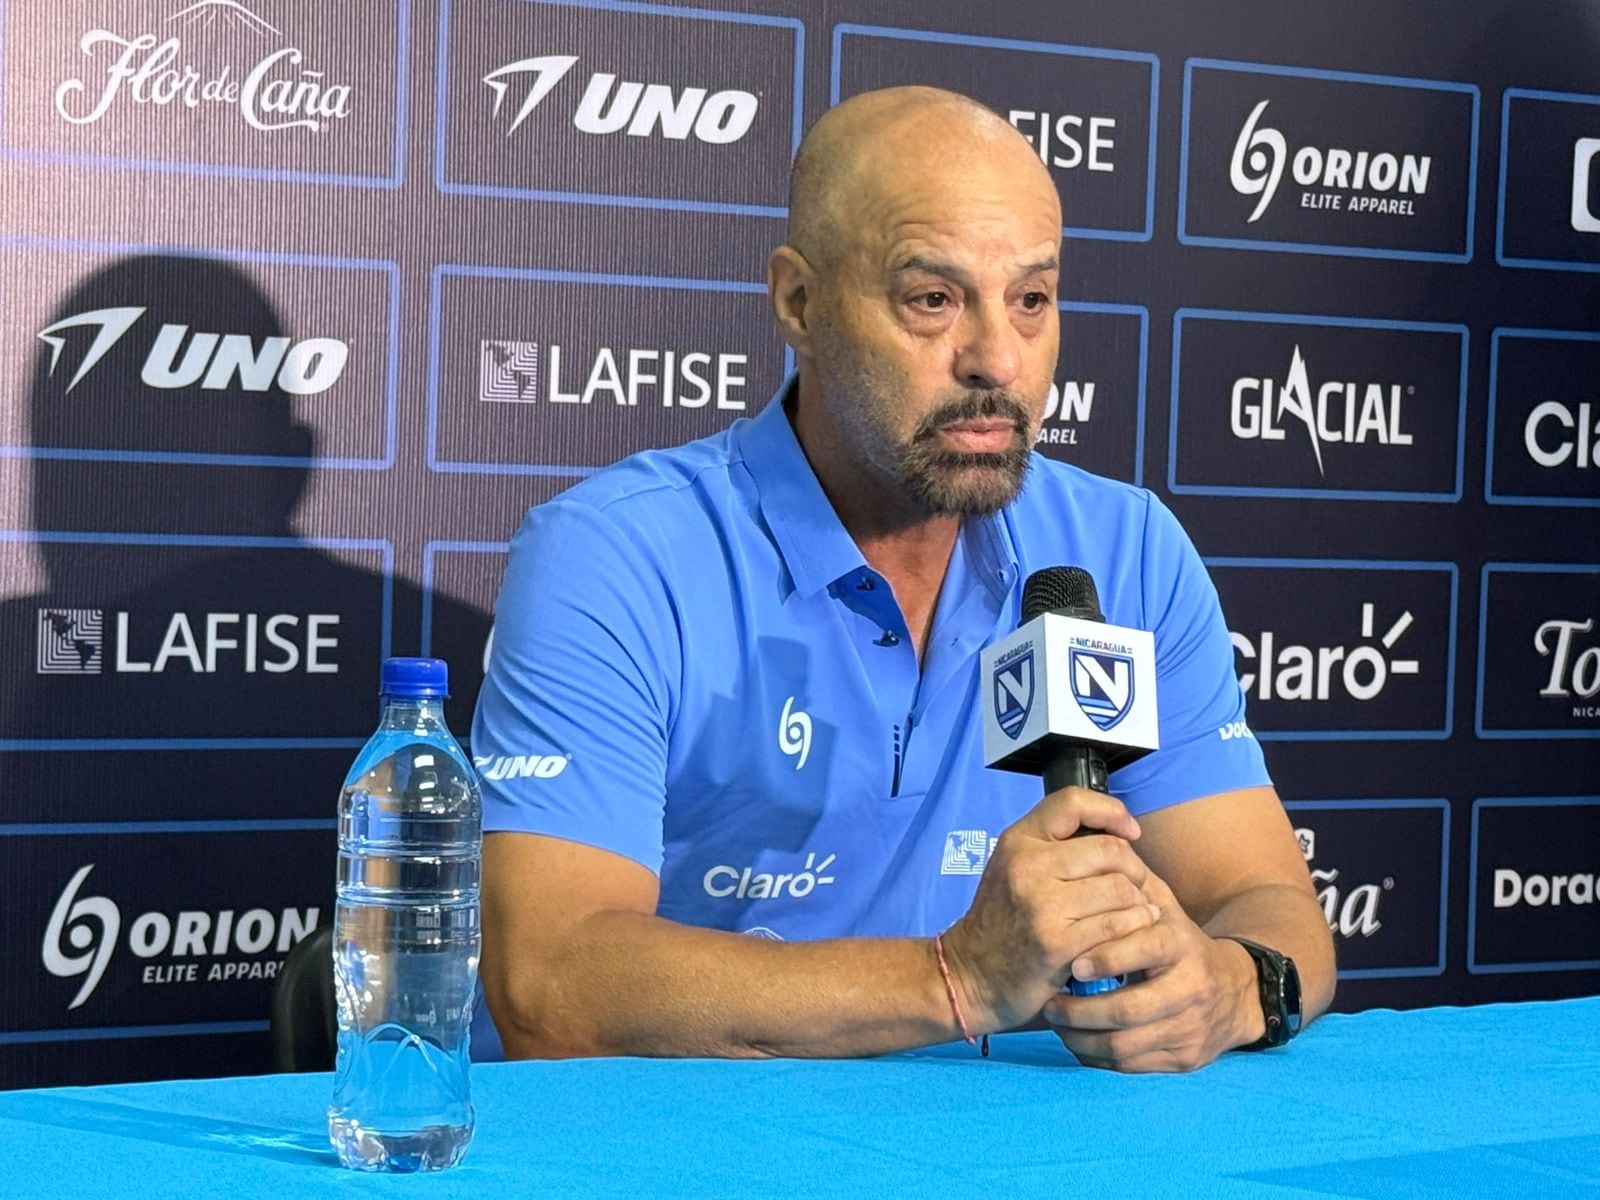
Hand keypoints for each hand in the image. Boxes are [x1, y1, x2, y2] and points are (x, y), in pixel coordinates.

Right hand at [939, 787, 1162, 1034]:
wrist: (971, 975)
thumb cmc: (1003, 920)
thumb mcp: (1013, 867)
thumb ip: (1053, 845)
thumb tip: (1118, 833)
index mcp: (1018, 841)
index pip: (1073, 802)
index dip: (1111, 812)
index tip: (1129, 833)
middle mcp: (1027, 866)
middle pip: (1110, 851)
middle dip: (1135, 870)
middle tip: (1135, 888)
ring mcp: (1042, 905)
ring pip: (1120, 889)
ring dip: (1138, 904)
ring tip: (1134, 914)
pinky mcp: (1057, 943)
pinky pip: (1116, 925)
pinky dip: (1133, 930)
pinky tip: (1130, 935)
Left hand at [1041, 872, 1261, 1071]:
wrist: (1236, 992)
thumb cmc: (1177, 940)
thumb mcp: (1163, 906)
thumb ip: (1129, 882)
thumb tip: (1090, 847)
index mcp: (1184, 943)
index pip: (1150, 948)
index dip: (1111, 957)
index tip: (1076, 964)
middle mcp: (1193, 989)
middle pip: (1131, 1011)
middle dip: (1082, 1012)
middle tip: (1050, 1005)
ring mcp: (1191, 1029)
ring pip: (1126, 1046)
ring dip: (1081, 1038)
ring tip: (1055, 1022)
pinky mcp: (1185, 1060)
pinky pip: (1131, 1067)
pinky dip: (1096, 1057)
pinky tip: (1075, 1041)